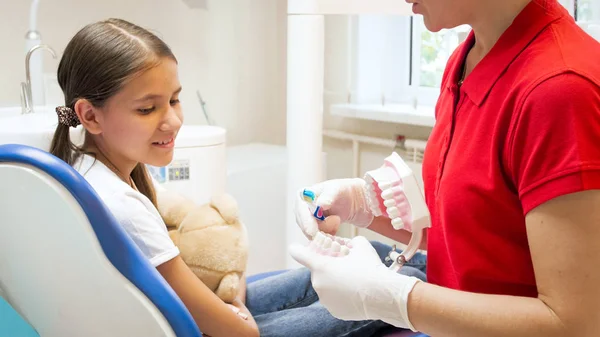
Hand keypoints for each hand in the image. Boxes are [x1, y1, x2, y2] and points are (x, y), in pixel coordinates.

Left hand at [289, 236, 420, 329]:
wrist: (384, 295)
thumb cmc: (371, 268)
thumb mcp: (360, 245)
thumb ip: (347, 241)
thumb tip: (344, 242)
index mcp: (321, 266)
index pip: (299, 254)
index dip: (297, 249)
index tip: (296, 248)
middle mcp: (318, 284)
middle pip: (317, 271)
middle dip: (327, 267)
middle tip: (344, 266)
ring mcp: (325, 300)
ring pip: (325, 286)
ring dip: (334, 282)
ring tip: (353, 280)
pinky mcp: (334, 311)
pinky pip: (333, 299)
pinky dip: (340, 296)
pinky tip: (354, 293)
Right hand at [295, 178, 373, 238]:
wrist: (350, 201)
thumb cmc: (341, 191)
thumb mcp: (336, 190)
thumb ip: (328, 197)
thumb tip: (320, 205)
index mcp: (303, 196)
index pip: (300, 210)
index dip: (305, 221)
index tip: (312, 231)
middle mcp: (302, 209)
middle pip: (303, 224)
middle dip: (318, 228)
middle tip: (335, 222)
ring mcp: (307, 221)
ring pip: (311, 233)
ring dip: (326, 230)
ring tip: (337, 219)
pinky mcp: (315, 230)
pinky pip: (318, 238)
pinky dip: (328, 234)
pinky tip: (336, 226)